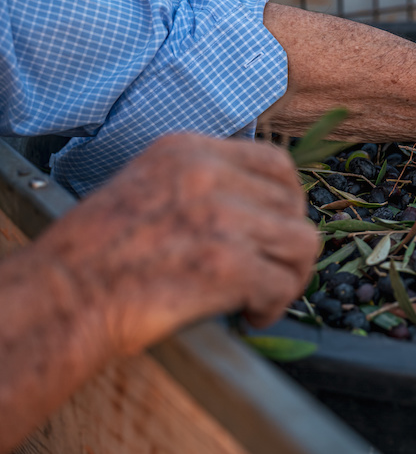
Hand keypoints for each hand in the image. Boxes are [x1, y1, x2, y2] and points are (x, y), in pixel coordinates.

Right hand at [33, 133, 318, 355]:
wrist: (63, 296)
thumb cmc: (97, 252)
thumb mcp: (148, 185)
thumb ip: (202, 184)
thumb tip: (256, 207)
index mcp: (189, 152)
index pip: (276, 163)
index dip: (289, 199)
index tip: (280, 226)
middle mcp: (209, 177)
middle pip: (293, 205)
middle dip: (288, 243)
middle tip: (271, 269)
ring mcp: (221, 219)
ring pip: (301, 242)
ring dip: (291, 275)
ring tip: (265, 295)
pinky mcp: (227, 266)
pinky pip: (283, 285)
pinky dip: (274, 306)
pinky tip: (251, 315)